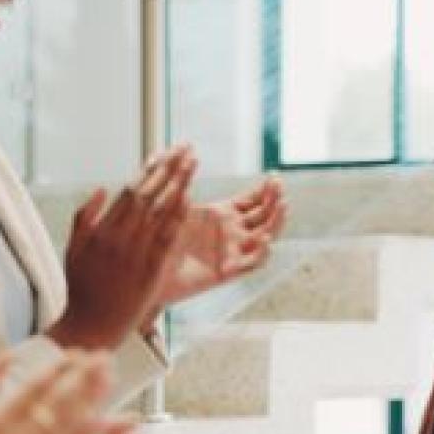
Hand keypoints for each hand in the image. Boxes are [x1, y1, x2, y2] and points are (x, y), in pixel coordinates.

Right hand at [47, 146, 193, 349]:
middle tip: (187, 149)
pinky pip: (166, 238)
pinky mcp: (150, 270)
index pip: (130, 190)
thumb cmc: (82, 289)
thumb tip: (102, 189)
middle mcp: (119, 237)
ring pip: (159, 211)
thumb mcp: (74, 249)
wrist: (91, 325)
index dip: (150, 169)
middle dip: (170, 168)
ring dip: (179, 184)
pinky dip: (177, 216)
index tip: (165, 152)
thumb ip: (85, 218)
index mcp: (101, 230)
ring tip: (192, 163)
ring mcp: (135, 253)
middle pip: (149, 194)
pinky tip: (189, 198)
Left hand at [149, 174, 286, 309]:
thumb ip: (184, 190)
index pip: (253, 200)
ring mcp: (234, 251)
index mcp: (223, 214)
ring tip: (282, 206)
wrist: (151, 272)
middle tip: (279, 187)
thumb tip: (186, 162)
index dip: (266, 190)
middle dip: (274, 200)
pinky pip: (251, 263)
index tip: (274, 177)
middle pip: (264, 215)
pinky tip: (265, 239)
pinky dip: (261, 252)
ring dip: (276, 221)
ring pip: (265, 236)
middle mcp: (233, 232)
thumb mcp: (174, 209)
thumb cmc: (161, 240)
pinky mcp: (229, 271)